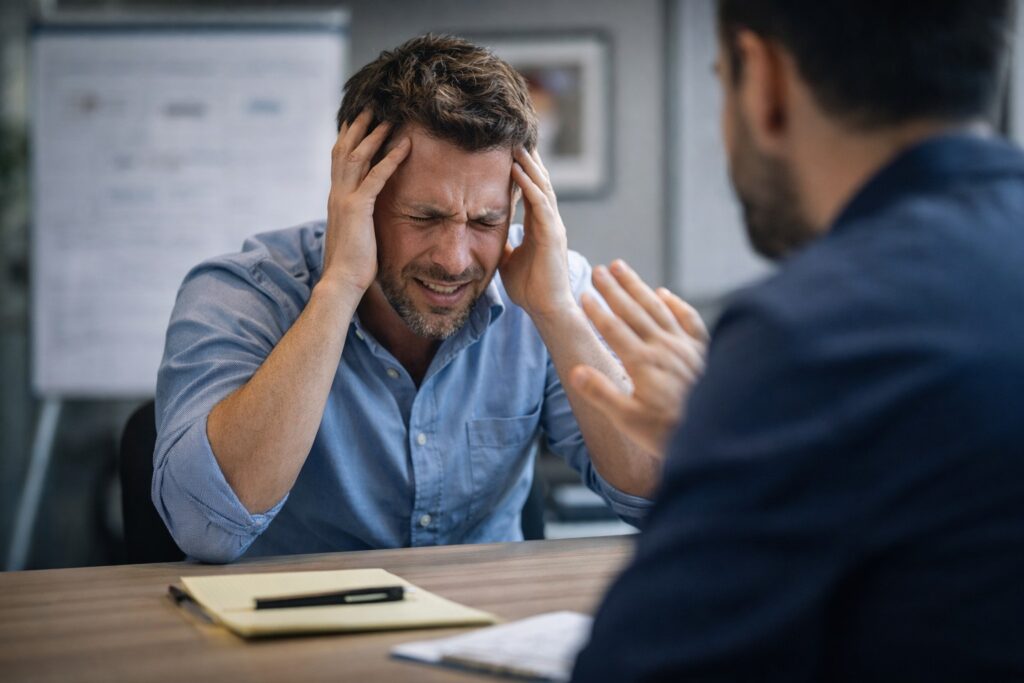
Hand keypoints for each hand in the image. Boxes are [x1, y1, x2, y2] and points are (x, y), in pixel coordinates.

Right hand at [322, 109, 410, 293]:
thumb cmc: (352, 266)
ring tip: (390, 117)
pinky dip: (391, 159)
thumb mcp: (355, 235)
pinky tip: (406, 146)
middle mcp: (337, 194)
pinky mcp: (358, 209)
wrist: (341, 281)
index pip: (340, 161)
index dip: (348, 138)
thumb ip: (359, 220)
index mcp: (336, 199)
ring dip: (375, 135)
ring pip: (358, 156)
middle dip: (358, 126)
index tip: (357, 121)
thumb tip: (368, 219)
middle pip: (345, 150)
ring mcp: (345, 199)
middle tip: (371, 106)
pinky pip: (377, 176)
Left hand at [500, 147, 575, 318]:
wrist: (546, 309)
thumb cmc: (530, 288)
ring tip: (516, 145)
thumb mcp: (509, 260)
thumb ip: (505, 245)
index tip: (511, 152)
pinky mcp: (552, 235)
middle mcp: (550, 222)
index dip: (523, 171)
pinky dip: (529, 185)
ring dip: (529, 165)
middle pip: (540, 183)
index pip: (532, 191)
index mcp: (540, 226)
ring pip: (542, 187)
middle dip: (529, 160)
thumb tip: (487, 236)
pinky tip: (518, 170)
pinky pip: (541, 204)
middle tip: (515, 137)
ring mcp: (553, 227)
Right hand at [570, 260, 707, 456]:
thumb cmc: (669, 432)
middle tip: (599, 270)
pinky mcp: (703, 351)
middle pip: (633, 311)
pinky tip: (664, 293)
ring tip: (622, 268)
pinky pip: (688, 319)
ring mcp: (685, 346)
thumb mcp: (629, 420)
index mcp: (642, 362)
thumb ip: (602, 393)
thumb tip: (576, 371)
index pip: (613, 329)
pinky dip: (675, 303)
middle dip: (614, 289)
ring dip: (638, 287)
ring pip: (657, 307)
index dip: (597, 310)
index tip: (585, 294)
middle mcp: (663, 347)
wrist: (718, 433)